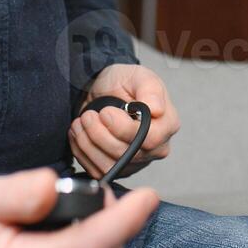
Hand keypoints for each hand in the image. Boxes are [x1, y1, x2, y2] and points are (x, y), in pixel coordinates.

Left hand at [70, 64, 180, 180]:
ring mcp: (136, 162)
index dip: (123, 128)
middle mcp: (156, 148)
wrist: (104, 91)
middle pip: (126, 154)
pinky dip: (82, 152)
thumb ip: (150, 89)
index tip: (106, 112)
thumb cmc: (124, 83)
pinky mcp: (117, 170)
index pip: (149, 139)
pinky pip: (97, 171)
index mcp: (167, 125)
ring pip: (109, 165)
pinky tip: (80, 134)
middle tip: (88, 115)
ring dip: (88, 143)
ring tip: (82, 122)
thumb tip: (157, 109)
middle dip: (100, 134)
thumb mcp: (138, 76)